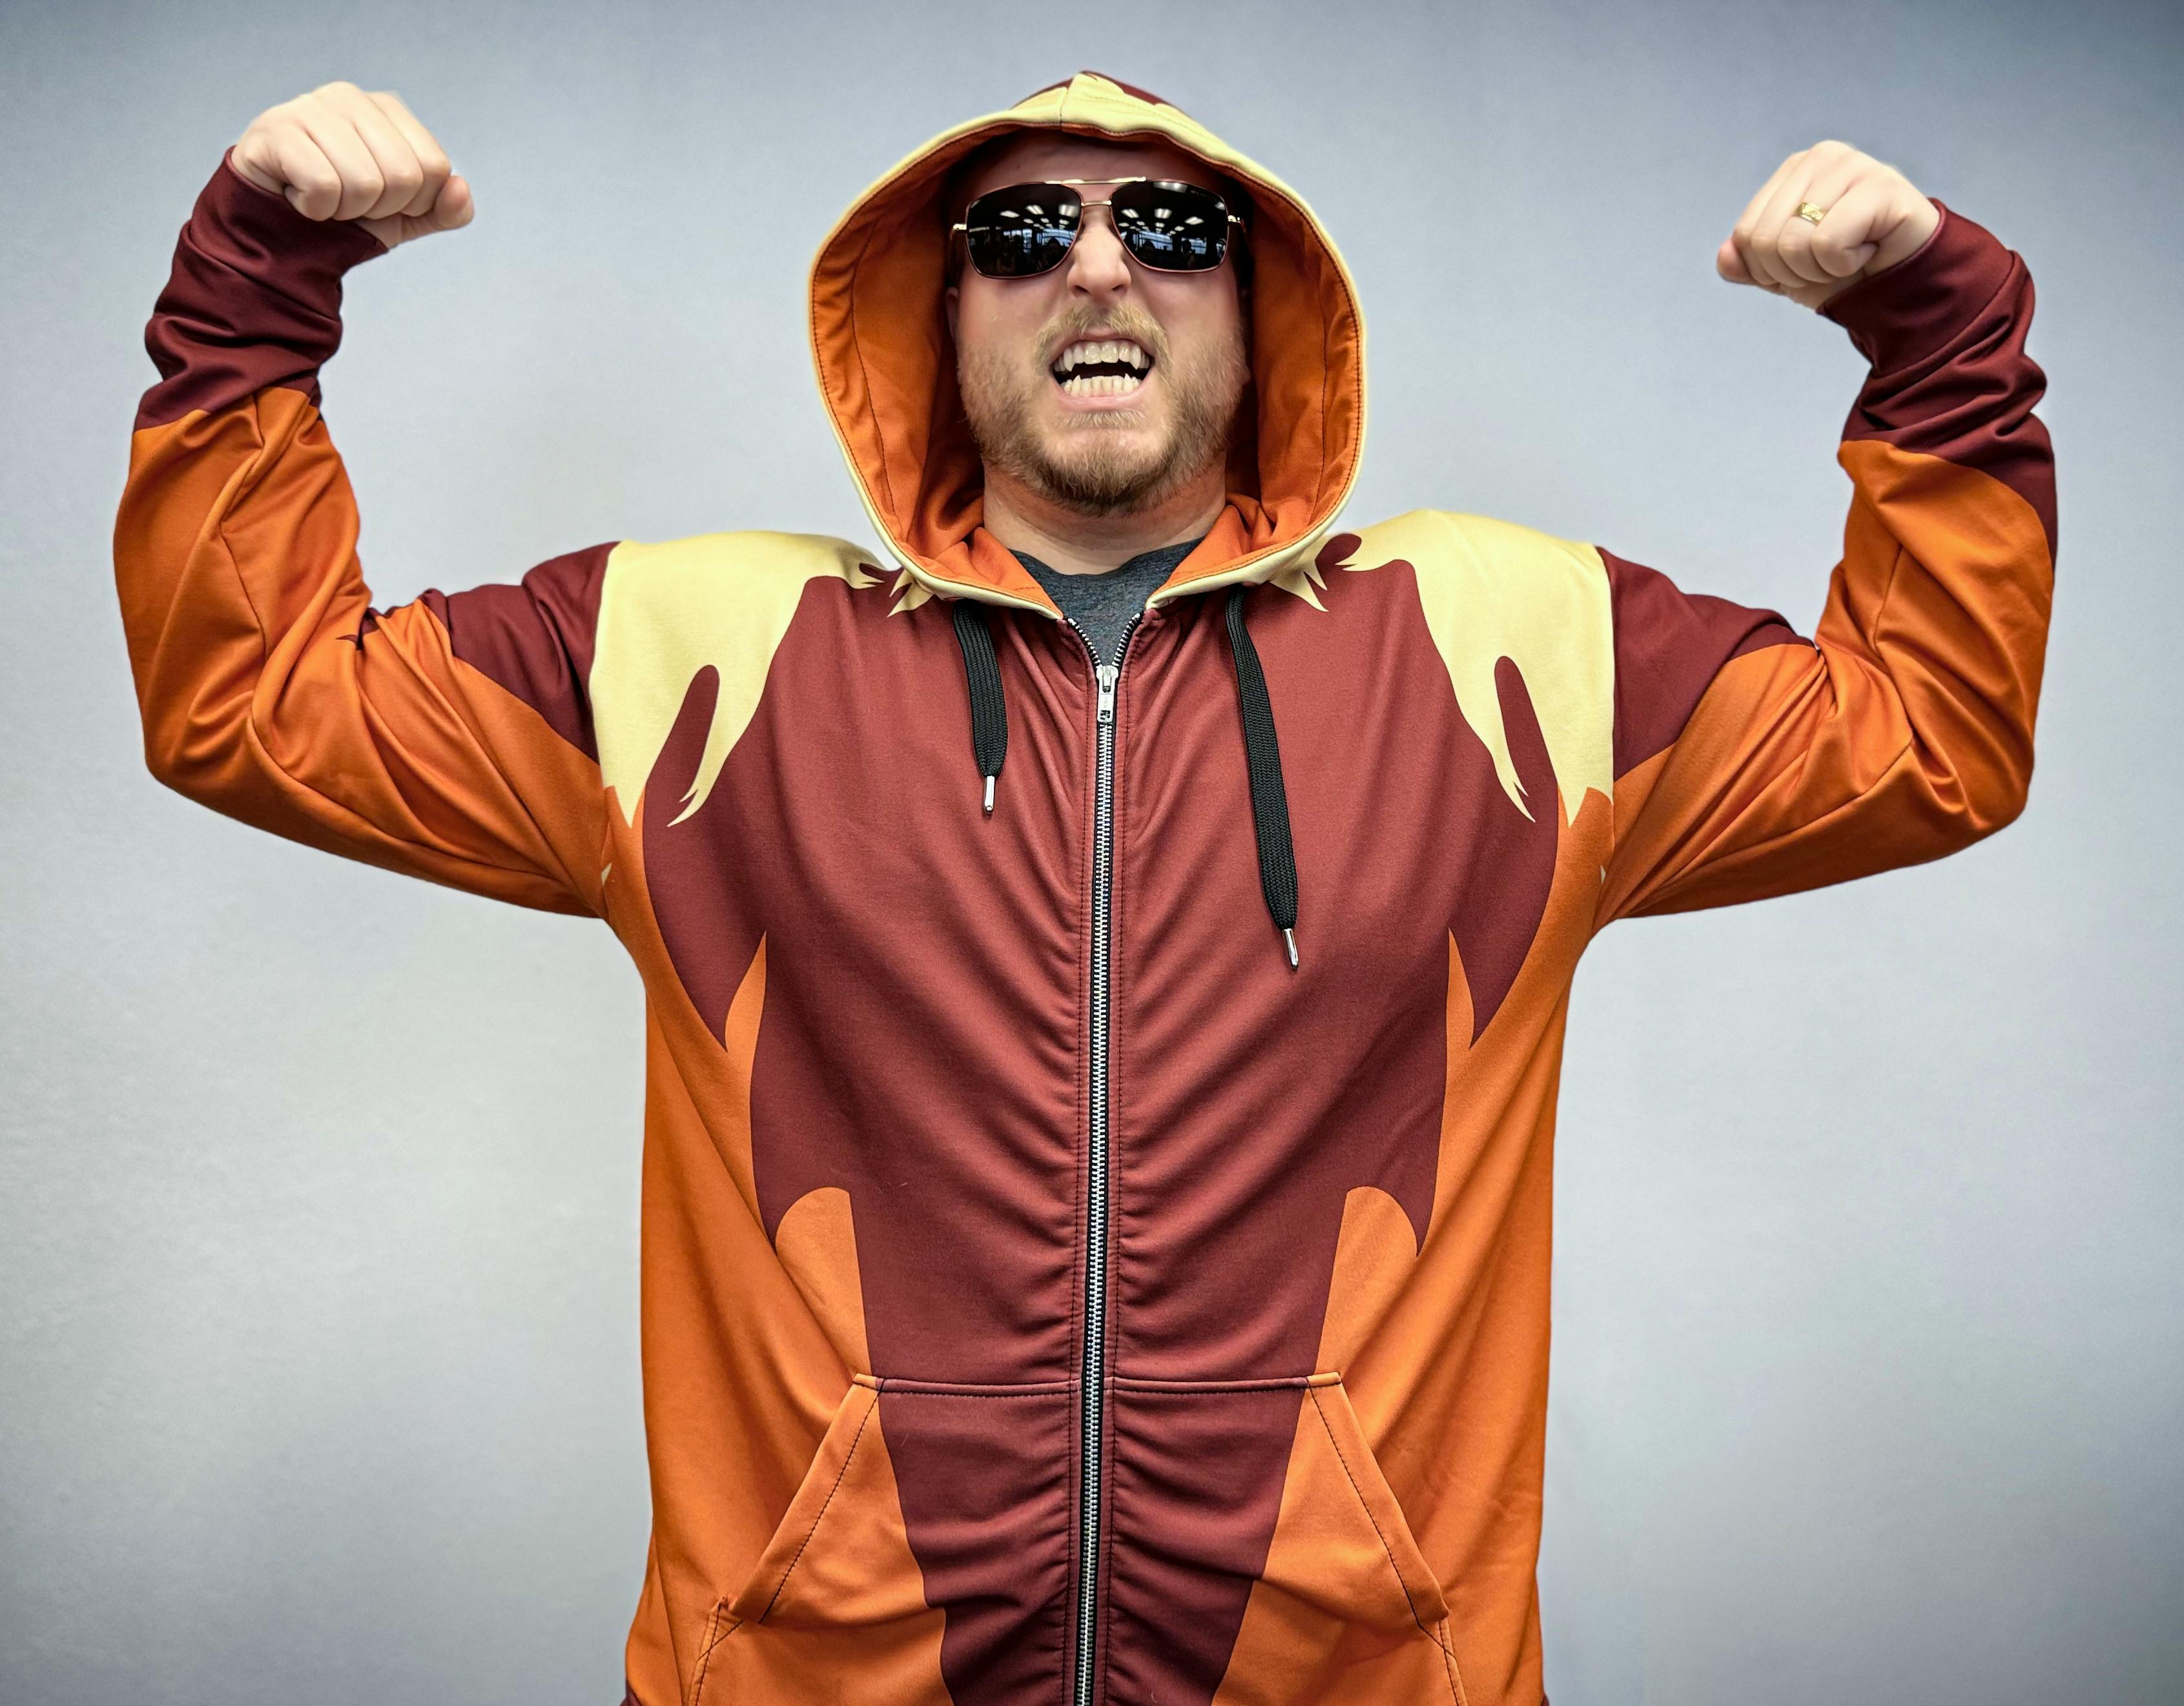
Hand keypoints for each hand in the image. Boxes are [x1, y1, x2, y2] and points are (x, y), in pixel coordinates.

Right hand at [231, 82, 471, 250]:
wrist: (281, 229)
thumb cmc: (345, 213)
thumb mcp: (406, 217)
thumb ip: (445, 209)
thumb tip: (460, 187)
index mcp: (387, 109)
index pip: (435, 167)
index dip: (414, 202)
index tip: (382, 200)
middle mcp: (349, 97)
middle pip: (404, 176)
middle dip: (380, 207)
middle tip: (349, 202)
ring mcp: (309, 107)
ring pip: (364, 183)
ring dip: (345, 210)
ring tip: (322, 198)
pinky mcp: (275, 129)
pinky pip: (322, 186)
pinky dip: (314, 208)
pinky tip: (297, 195)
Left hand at [1716, 140, 1939, 310]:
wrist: (1902, 282)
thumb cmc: (1846, 269)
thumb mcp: (1785, 272)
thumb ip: (1749, 263)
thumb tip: (1725, 257)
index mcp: (1794, 170)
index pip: (1745, 235)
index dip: (1768, 269)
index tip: (1806, 263)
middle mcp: (1821, 156)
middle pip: (1764, 240)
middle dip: (1792, 272)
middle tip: (1829, 263)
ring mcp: (1853, 165)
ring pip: (1794, 244)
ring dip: (1820, 270)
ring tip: (1852, 254)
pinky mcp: (1881, 185)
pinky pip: (1828, 243)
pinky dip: (1845, 264)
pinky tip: (1869, 250)